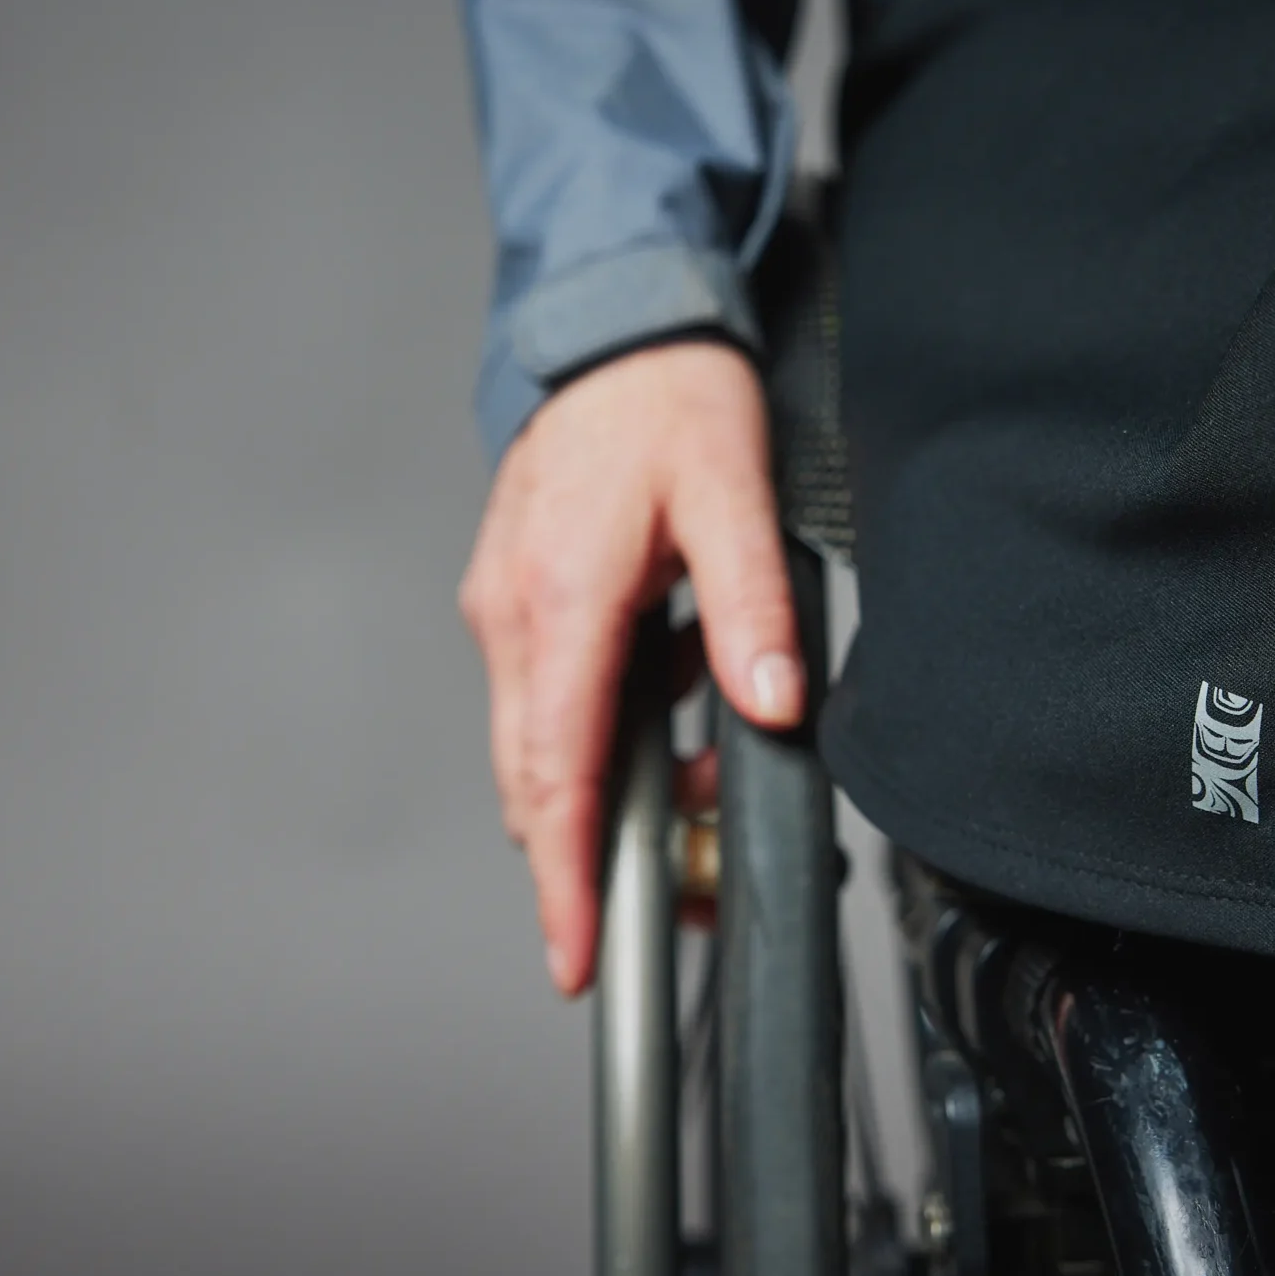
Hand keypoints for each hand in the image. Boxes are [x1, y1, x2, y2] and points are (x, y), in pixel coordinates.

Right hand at [459, 340, 803, 996]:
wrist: (611, 322)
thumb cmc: (666, 399)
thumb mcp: (733, 496)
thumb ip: (751, 611)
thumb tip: (771, 708)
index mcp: (560, 599)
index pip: (554, 772)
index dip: (565, 875)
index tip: (576, 953)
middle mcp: (512, 614)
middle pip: (533, 781)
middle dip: (591, 857)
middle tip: (671, 893)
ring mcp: (503, 609)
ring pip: (537, 747)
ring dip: (605, 790)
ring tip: (693, 788)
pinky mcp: (512, 600)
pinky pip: (545, 701)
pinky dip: (598, 734)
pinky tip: (665, 710)